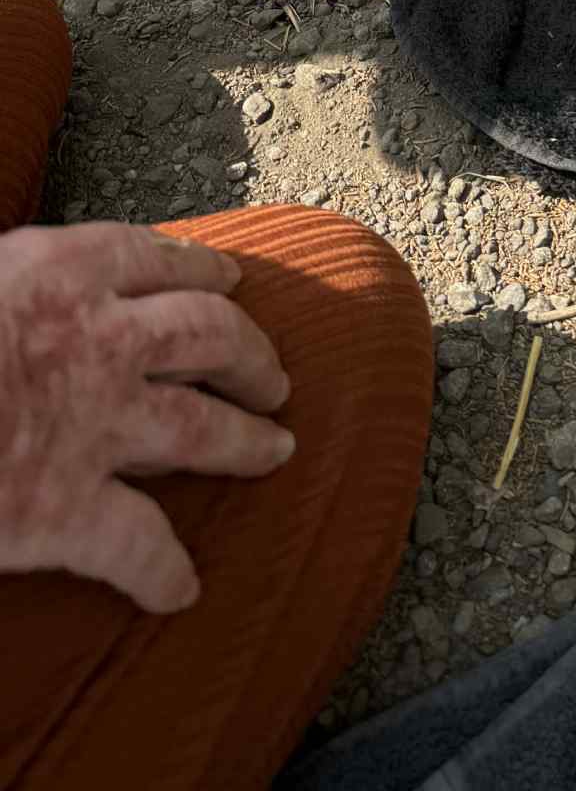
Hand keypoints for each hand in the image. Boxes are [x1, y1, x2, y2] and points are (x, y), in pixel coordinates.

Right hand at [0, 223, 293, 611]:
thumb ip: (9, 287)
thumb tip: (19, 292)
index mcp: (56, 270)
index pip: (150, 256)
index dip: (199, 268)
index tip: (229, 278)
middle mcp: (98, 338)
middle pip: (208, 334)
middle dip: (250, 353)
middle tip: (274, 375)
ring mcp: (94, 424)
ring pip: (201, 427)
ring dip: (246, 440)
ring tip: (276, 448)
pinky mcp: (67, 509)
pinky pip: (139, 544)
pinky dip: (163, 570)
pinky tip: (181, 591)